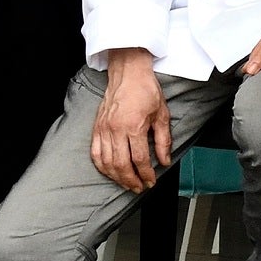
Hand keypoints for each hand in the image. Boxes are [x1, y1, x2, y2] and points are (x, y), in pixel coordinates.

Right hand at [91, 51, 173, 193]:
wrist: (127, 73)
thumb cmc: (145, 90)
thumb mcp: (162, 114)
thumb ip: (163, 140)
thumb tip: (164, 160)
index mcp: (133, 126)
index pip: (139, 159)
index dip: (146, 174)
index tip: (151, 181)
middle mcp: (115, 130)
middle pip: (121, 165)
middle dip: (131, 180)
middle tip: (139, 187)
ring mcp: (103, 130)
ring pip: (106, 162)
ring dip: (117, 177)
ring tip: (127, 183)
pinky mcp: (96, 128)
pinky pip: (95, 154)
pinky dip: (102, 167)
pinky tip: (110, 172)